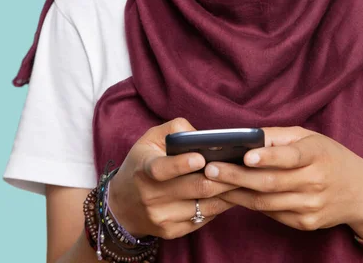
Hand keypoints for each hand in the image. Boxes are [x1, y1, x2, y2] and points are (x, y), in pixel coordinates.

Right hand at [109, 118, 236, 239]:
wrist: (121, 205)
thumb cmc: (141, 163)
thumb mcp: (149, 140)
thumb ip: (174, 130)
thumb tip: (202, 136)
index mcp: (144, 170)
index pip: (161, 169)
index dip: (181, 164)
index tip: (201, 157)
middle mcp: (151, 196)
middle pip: (194, 188)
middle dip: (221, 177)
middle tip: (240, 167)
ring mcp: (161, 217)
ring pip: (204, 206)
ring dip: (226, 193)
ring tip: (241, 180)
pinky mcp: (171, 231)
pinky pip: (203, 219)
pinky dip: (219, 206)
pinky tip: (228, 195)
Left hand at [203, 126, 362, 233]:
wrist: (360, 192)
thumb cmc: (329, 156)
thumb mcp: (310, 137)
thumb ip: (279, 136)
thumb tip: (247, 136)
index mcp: (317, 155)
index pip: (291, 157)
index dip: (268, 157)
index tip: (246, 155)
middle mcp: (315, 182)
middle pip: (270, 183)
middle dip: (236, 176)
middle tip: (210, 169)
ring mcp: (310, 206)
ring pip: (266, 202)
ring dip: (236, 193)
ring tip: (212, 183)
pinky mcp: (305, 223)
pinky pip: (272, 214)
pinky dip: (249, 204)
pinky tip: (232, 195)